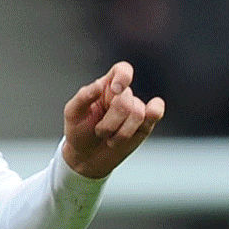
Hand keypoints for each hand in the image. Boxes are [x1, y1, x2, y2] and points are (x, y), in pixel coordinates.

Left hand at [62, 61, 164, 178]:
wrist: (87, 157)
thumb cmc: (78, 131)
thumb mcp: (73, 113)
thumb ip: (83, 96)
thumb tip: (98, 85)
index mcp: (106, 86)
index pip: (122, 70)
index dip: (123, 77)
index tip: (116, 90)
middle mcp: (123, 95)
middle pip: (126, 101)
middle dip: (110, 122)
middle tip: (99, 132)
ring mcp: (135, 108)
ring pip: (138, 114)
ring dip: (120, 133)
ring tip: (109, 138)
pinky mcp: (145, 124)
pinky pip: (156, 112)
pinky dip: (154, 114)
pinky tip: (145, 121)